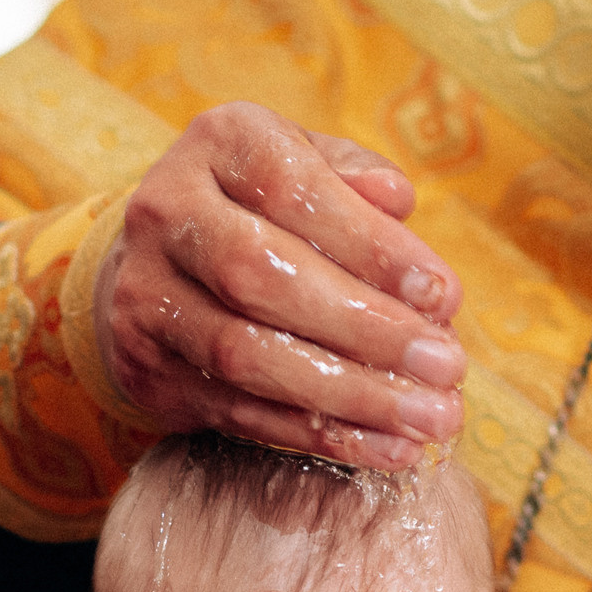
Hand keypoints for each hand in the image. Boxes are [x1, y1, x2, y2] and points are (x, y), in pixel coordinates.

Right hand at [96, 102, 465, 470]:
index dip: (373, 247)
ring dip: (348, 395)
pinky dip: (318, 436)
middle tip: (446, 367)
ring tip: (428, 420)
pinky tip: (385, 448)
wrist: (150, 264)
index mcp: (219, 144)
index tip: (444, 295)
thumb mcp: (307, 166)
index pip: (297, 192)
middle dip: (364, 329)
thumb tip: (399, 203)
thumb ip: (354, 179)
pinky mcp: (147, 370)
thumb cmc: (260, 208)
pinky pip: (239, 412)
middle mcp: (165, 215)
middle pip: (262, 279)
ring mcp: (145, 297)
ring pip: (247, 356)